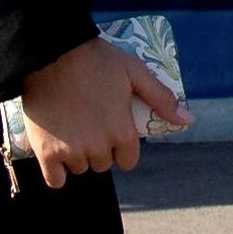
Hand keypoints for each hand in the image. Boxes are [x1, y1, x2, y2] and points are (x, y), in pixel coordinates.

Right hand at [13, 38, 189, 188]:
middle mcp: (98, 147)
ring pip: (80, 168)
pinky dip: (56, 171)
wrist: (50, 53)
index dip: (120, 147)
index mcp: (122, 132)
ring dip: (77, 156)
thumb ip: (161, 98)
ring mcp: (71, 151)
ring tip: (70, 129)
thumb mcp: (135, 72)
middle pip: (102, 164)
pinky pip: (55, 180)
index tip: (111, 131)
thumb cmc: (96, 60)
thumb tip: (187, 120)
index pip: (127, 161)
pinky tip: (55, 154)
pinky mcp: (45, 152)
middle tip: (89, 124)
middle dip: (99, 148)